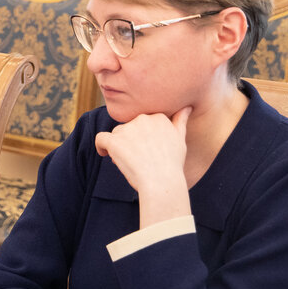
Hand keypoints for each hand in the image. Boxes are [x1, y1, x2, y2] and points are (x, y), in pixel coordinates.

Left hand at [94, 107, 191, 225]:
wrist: (162, 182)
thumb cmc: (172, 164)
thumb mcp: (180, 140)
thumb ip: (180, 121)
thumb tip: (186, 107)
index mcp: (158, 117)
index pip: (143, 123)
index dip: (142, 136)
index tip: (147, 150)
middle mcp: (142, 119)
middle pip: (129, 127)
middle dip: (130, 141)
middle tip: (139, 158)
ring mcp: (127, 129)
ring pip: (116, 134)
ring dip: (119, 146)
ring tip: (129, 162)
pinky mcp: (114, 141)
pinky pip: (100, 139)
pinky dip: (101, 146)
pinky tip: (104, 153)